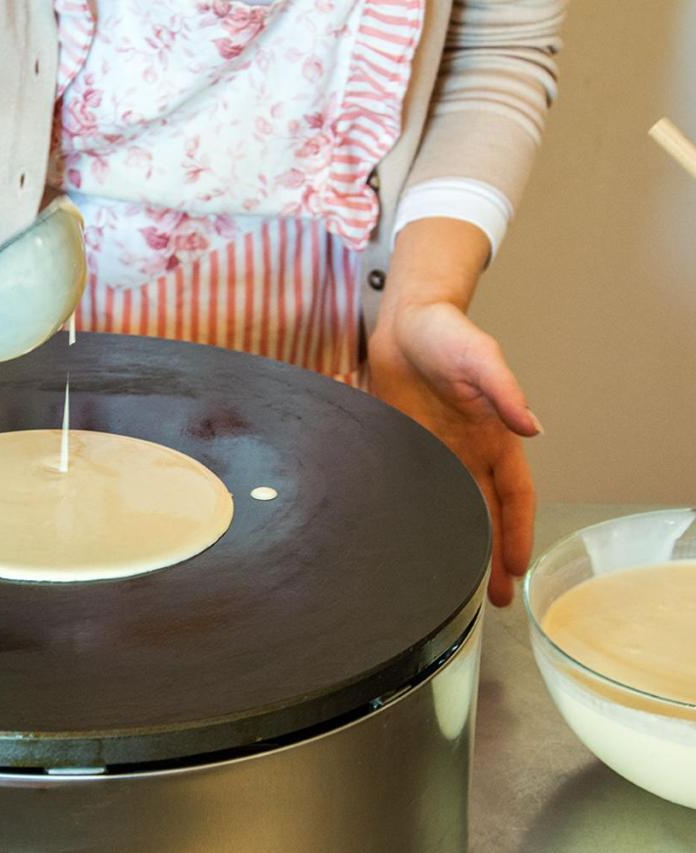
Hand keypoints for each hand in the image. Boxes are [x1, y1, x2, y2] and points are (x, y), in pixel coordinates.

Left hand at [369, 300, 538, 606]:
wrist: (402, 324)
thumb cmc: (446, 334)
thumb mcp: (480, 357)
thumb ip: (503, 389)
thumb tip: (532, 427)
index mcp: (493, 439)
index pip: (514, 496)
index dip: (517, 532)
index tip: (517, 568)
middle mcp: (465, 455)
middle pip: (481, 515)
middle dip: (488, 558)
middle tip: (489, 600)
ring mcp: (433, 456)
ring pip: (448, 512)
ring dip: (452, 547)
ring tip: (450, 587)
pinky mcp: (401, 451)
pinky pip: (410, 494)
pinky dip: (414, 522)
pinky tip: (405, 546)